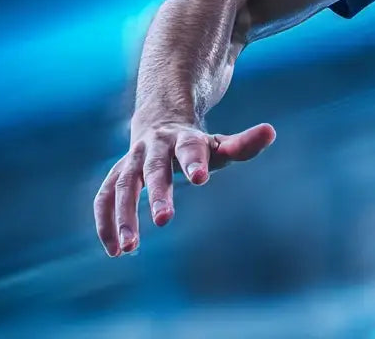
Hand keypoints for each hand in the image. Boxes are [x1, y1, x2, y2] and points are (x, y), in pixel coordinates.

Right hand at [93, 120, 275, 256]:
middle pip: (154, 169)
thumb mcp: (220, 145)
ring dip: (123, 215)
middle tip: (165, 220)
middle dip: (158, 193)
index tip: (200, 179)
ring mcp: (132, 161)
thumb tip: (271, 132)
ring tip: (130, 248)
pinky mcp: (116, 175)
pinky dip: (105, 222)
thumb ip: (244, 144)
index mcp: (184, 138)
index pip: (189, 148)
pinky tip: (114, 250)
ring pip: (121, 185)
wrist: (160, 124)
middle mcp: (154, 147)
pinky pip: (104, 198)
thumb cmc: (197, 145)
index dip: (194, 161)